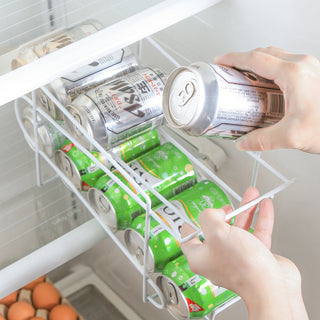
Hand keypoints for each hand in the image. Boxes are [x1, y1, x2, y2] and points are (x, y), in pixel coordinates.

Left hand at [181, 187, 307, 318]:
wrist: (272, 287)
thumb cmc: (243, 268)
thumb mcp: (217, 233)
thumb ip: (209, 217)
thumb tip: (213, 213)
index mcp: (201, 257)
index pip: (189, 239)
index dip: (191, 224)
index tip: (192, 216)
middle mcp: (217, 258)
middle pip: (217, 230)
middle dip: (225, 213)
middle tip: (227, 205)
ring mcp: (237, 258)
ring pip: (239, 229)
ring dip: (246, 210)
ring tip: (251, 196)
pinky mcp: (256, 257)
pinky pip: (257, 233)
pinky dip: (261, 218)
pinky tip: (264, 206)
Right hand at [214, 47, 319, 153]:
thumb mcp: (292, 136)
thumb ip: (262, 140)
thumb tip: (244, 142)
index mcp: (293, 74)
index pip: (255, 59)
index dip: (233, 59)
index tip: (221, 61)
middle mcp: (302, 65)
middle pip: (264, 53)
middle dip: (242, 59)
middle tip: (229, 70)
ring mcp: (309, 68)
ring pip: (275, 56)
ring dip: (256, 63)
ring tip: (243, 78)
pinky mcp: (312, 74)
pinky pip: (285, 64)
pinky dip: (269, 69)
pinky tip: (265, 85)